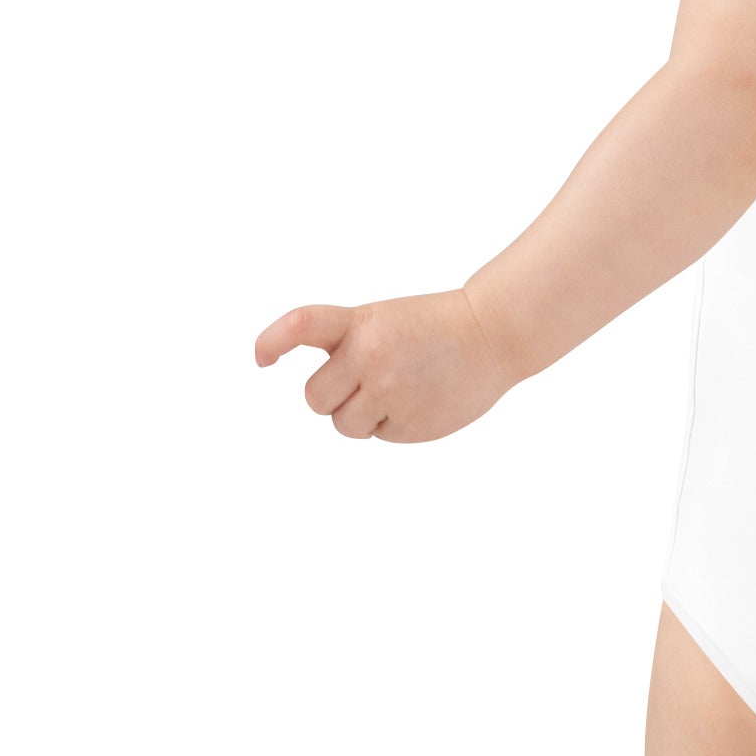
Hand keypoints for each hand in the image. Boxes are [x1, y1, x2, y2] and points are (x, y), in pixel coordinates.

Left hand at [254, 288, 517, 442]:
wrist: (494, 333)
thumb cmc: (434, 325)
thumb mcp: (385, 320)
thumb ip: (348, 346)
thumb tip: (321, 394)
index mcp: (362, 324)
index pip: (301, 325)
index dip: (272, 342)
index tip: (261, 359)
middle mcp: (371, 357)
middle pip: (315, 398)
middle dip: (334, 395)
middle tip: (364, 379)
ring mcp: (391, 393)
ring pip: (344, 424)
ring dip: (362, 413)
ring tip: (400, 388)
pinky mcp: (411, 425)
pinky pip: (379, 435)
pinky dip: (394, 422)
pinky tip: (422, 398)